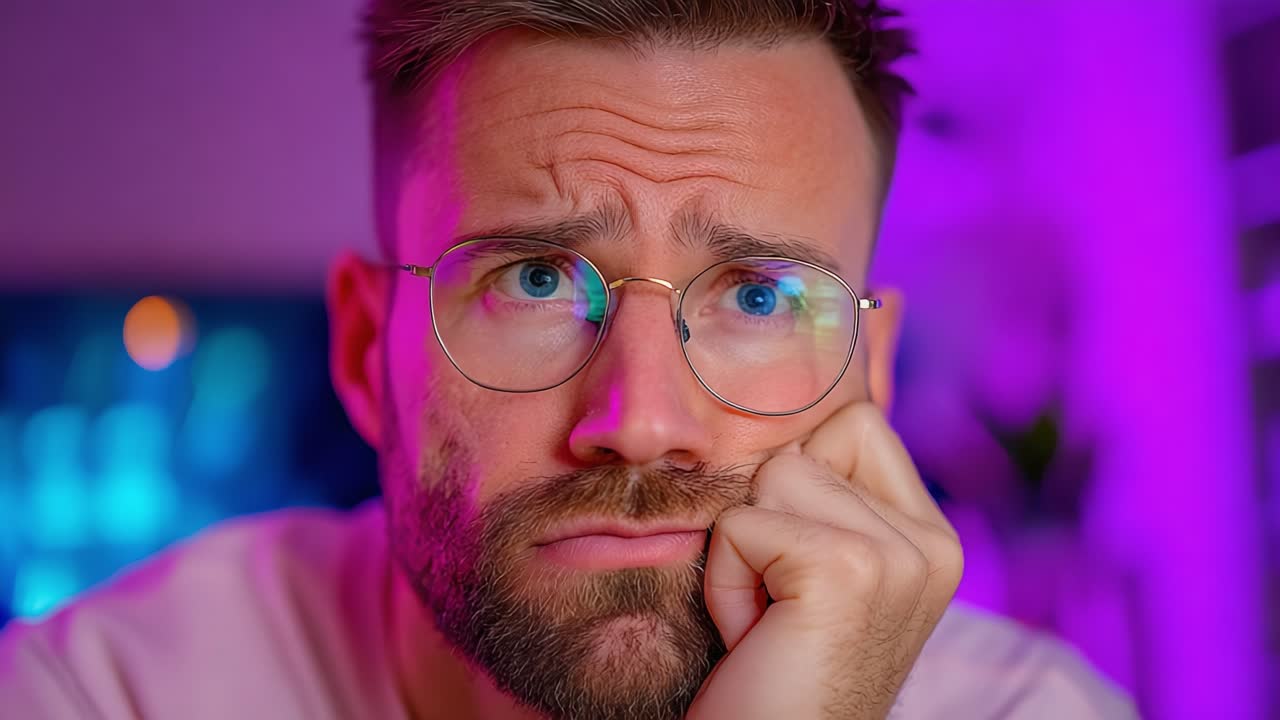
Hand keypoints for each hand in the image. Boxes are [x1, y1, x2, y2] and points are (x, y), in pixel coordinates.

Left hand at [687, 403, 963, 718]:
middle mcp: (932, 545)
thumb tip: (786, 414)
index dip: (797, 482)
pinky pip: (740, 524)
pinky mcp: (848, 568)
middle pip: (806, 446)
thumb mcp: (819, 572)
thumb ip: (829, 500)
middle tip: (781, 604)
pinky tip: (755, 636)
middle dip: (766, 518)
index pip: (856, 424)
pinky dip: (725, 582)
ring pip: (771, 476)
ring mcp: (899, 556)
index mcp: (932, 539)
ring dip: (742, 553)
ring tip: (768, 621)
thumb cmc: (778, 673)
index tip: (798, 571)